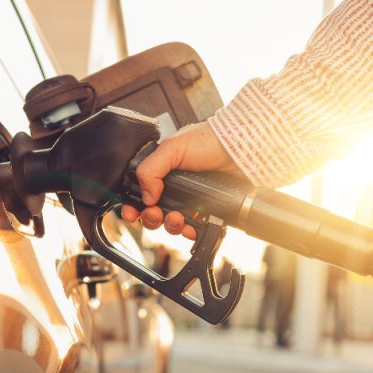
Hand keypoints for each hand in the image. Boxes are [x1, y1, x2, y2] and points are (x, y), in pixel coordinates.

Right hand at [120, 121, 240, 239]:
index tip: (131, 214)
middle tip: (156, 215)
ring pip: (170, 222)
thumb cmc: (209, 141)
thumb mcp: (172, 149)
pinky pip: (192, 227)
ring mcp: (188, 199)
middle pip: (152, 211)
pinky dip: (189, 231)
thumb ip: (151, 170)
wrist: (240, 151)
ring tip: (177, 219)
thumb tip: (146, 197)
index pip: (139, 191)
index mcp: (161, 170)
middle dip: (151, 218)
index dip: (133, 205)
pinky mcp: (204, 209)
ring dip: (170, 225)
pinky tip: (191, 227)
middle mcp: (172, 185)